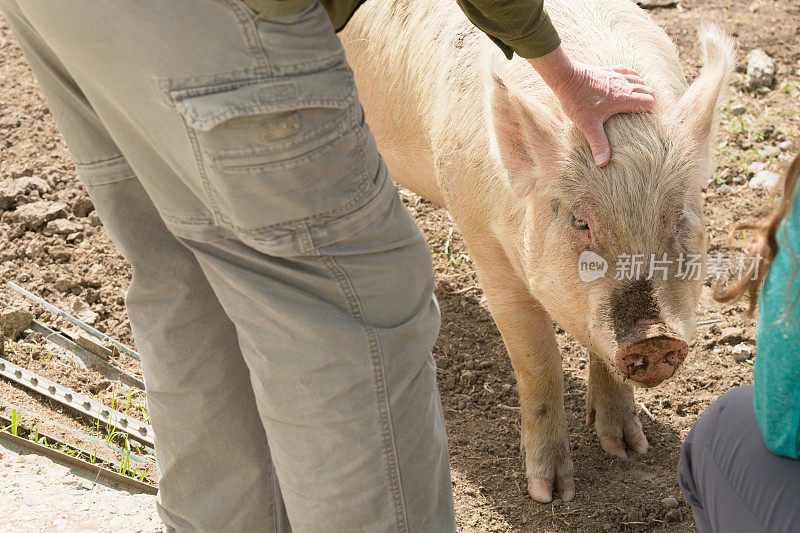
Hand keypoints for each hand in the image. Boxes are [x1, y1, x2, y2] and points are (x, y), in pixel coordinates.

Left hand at [527, 46, 655, 166]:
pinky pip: (627, 71)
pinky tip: (629, 81)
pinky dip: (633, 76)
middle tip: (647, 112)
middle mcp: (624, 85)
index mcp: (623, 98)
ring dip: (642, 89)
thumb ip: (598, 143)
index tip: (651, 120)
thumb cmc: (577, 101)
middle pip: (647, 91)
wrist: (566, 77)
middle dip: (650, 101)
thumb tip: (603, 163)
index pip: (648, 102)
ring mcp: (616, 76)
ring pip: (639, 79)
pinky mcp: (608, 70)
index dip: (653, 111)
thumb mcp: (588, 125)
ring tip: (640, 99)